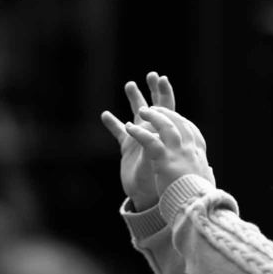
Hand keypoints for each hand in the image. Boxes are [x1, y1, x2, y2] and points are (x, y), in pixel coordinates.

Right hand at [100, 71, 174, 210]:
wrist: (151, 198)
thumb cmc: (161, 181)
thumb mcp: (159, 163)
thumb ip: (155, 148)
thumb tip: (153, 134)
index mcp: (164, 133)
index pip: (167, 108)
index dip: (165, 93)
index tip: (162, 79)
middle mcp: (153, 132)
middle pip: (154, 106)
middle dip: (154, 89)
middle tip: (153, 75)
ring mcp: (140, 138)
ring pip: (135, 114)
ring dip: (134, 99)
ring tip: (131, 84)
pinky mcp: (128, 147)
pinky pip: (118, 131)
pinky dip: (112, 123)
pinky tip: (105, 114)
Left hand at [124, 105, 213, 196]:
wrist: (197, 208)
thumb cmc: (200, 198)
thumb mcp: (206, 182)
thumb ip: (205, 173)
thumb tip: (209, 170)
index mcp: (199, 154)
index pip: (190, 130)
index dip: (180, 121)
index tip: (172, 117)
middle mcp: (190, 149)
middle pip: (178, 122)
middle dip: (165, 112)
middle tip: (153, 108)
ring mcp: (178, 152)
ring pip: (165, 125)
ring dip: (153, 116)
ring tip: (142, 110)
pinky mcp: (165, 160)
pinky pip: (150, 140)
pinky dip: (139, 132)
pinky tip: (129, 128)